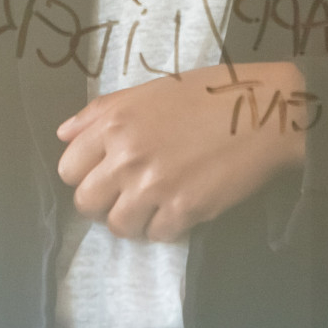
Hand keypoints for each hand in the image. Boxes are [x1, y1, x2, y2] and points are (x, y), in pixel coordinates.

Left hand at [56, 61, 305, 242]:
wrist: (265, 111)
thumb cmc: (207, 94)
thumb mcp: (148, 91)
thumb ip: (100, 113)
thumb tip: (63, 135)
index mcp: (115, 123)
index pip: (69, 168)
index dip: (84, 174)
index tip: (104, 173)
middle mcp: (127, 156)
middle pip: (86, 203)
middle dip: (104, 202)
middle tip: (126, 193)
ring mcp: (155, 186)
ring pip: (118, 226)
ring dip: (133, 219)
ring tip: (154, 203)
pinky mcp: (184, 209)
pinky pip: (156, 235)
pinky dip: (166, 226)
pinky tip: (181, 205)